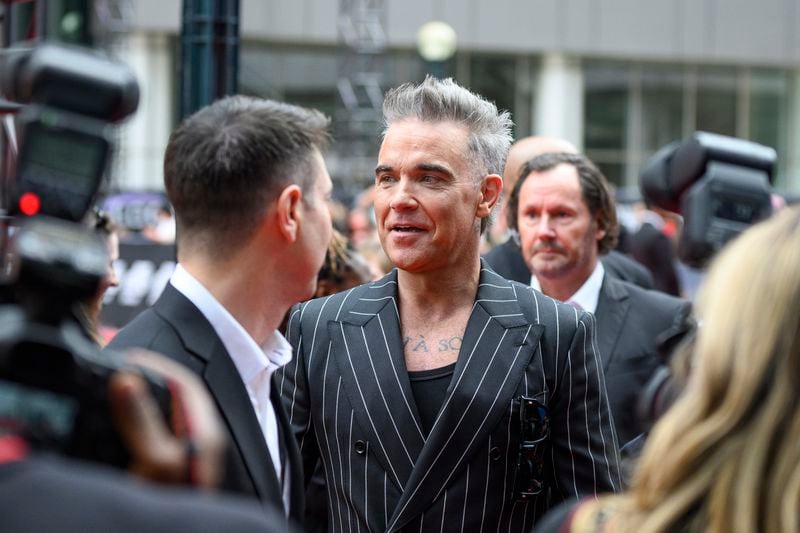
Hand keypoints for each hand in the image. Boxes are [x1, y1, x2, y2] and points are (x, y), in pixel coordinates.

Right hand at [108, 349, 225, 488]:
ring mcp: (184, 455)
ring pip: (162, 417)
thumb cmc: (178, 504)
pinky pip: (152, 436)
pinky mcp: (169, 470)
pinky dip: (134, 426)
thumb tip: (127, 380)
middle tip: (114, 372)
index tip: (128, 358)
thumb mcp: (157, 460)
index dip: (157, 365)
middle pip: (171, 399)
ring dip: (139, 403)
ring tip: (112, 392)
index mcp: (203, 430)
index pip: (184, 383)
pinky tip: (115, 427)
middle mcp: (197, 440)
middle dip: (145, 381)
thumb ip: (143, 420)